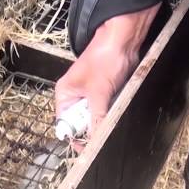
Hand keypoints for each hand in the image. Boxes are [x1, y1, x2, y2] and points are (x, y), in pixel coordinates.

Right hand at [55, 4, 160, 149]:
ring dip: (103, 120)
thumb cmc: (105, 59)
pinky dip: (111, 112)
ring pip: (95, 117)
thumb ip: (95, 119)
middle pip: (80, 123)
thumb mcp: (98, 93)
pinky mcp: (105, 92)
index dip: (75, 136)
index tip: (88, 148)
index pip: (65, 124)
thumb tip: (94, 141)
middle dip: (91, 129)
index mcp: (65, 94)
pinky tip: (116, 111)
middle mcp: (75, 96)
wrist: (123, 40)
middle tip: (103, 135)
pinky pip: (106, 109)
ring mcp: (90, 94)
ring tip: (111, 120)